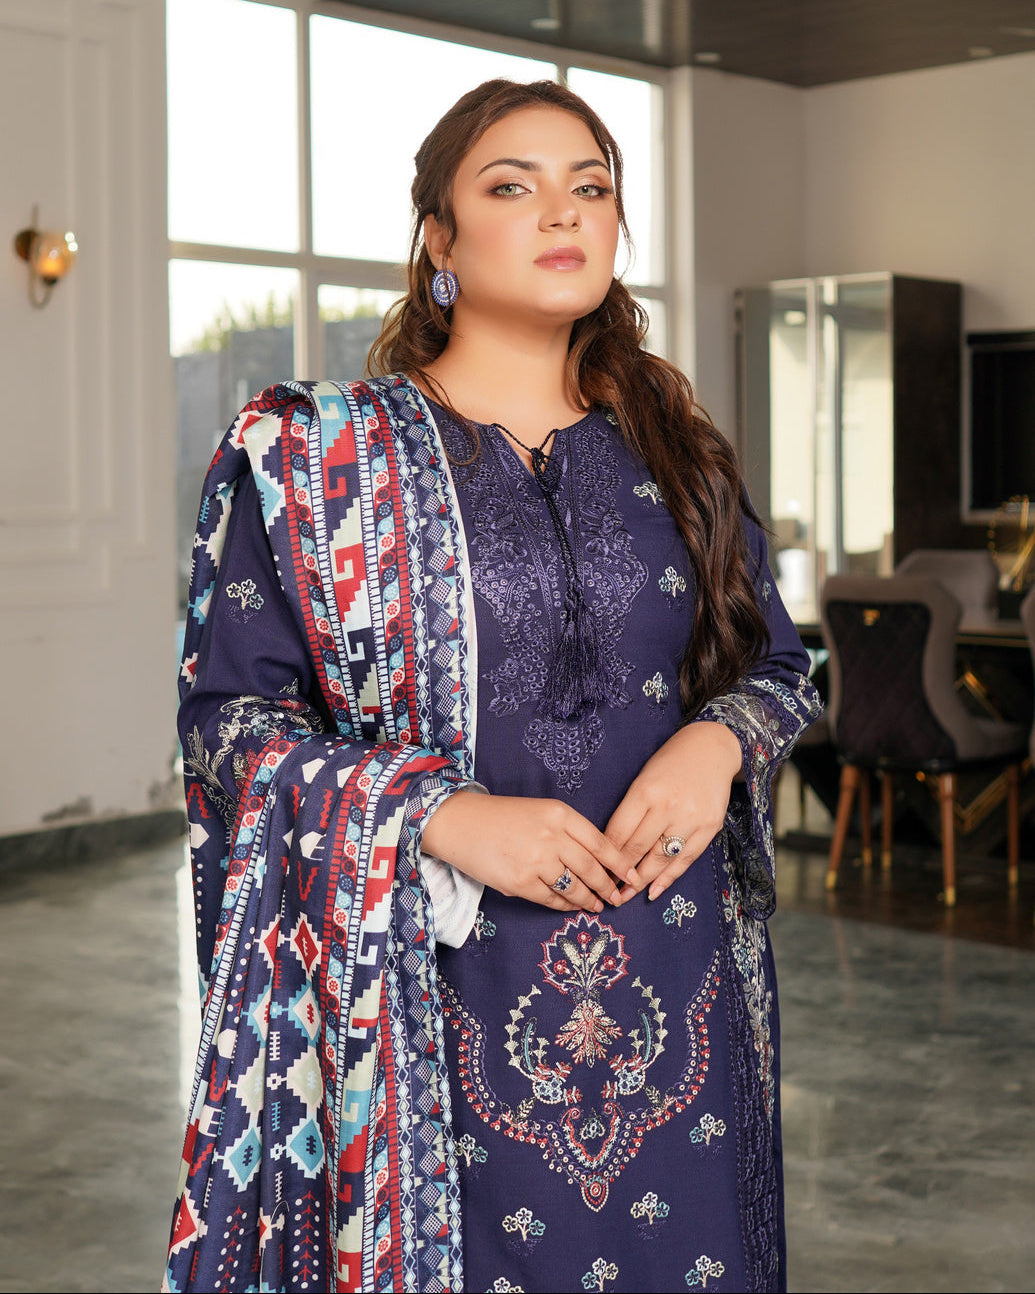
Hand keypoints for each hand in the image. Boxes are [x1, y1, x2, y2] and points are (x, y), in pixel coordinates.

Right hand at [421, 790, 633, 912]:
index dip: (621, 864)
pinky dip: (565, 906)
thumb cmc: (502, 817)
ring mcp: (536, 861)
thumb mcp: (540, 811)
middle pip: (592, 868)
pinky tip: (572, 907)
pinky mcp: (520, 882)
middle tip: (617, 898)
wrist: (460, 823)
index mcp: (560, 814)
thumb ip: (567, 831)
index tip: (632, 876)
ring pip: (575, 887)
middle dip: (608, 887)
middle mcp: (552, 836)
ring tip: (597, 906)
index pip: (601, 843)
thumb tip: (595, 861)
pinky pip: (552, 900)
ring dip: (589, 900)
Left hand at [605, 721, 741, 902]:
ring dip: (640, 882)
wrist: (712, 749)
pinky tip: (653, 892)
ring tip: (625, 896)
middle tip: (605, 891)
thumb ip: (631, 810)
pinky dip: (668, 879)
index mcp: (645, 791)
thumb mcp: (643, 778)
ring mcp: (690, 819)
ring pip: (660, 859)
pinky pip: (685, 860)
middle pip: (637, 848)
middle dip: (618, 873)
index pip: (619, 832)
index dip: (605, 856)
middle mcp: (668, 806)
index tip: (595, 870)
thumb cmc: (670, 762)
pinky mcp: (709, 828)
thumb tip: (612, 847)